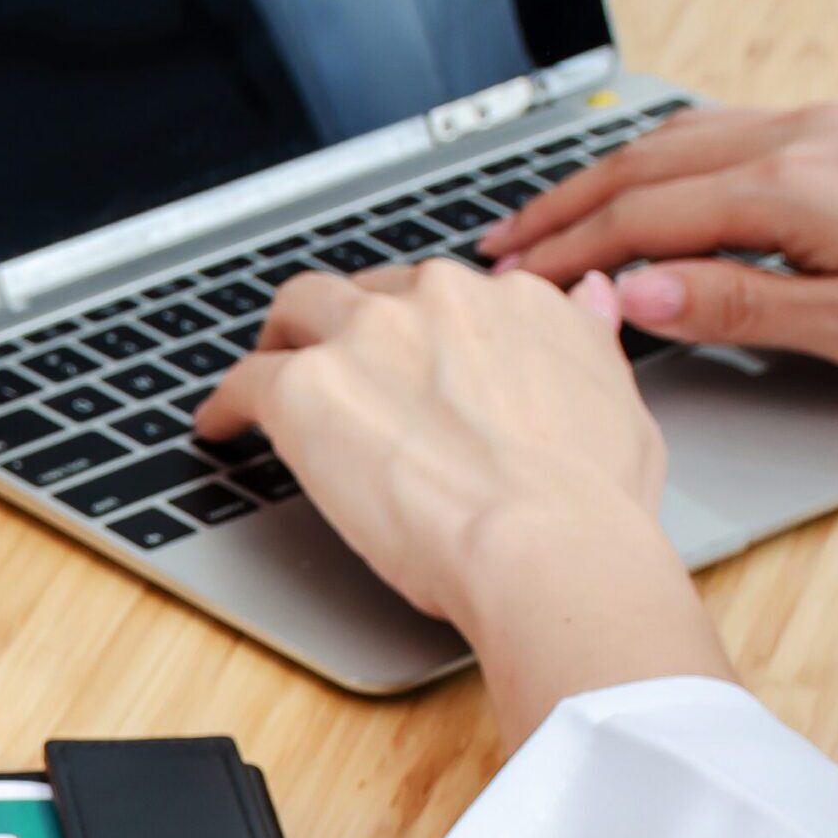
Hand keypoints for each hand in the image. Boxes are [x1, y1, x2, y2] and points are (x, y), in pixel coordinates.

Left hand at [195, 262, 730, 741]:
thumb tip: (590, 297)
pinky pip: (243, 381)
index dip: (415, 327)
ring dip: (278, 341)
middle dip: (340, 320)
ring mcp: (367, 336)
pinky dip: (225, 403)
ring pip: (296, 312)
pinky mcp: (306, 388)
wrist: (547, 546)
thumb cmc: (590, 503)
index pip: (443, 294)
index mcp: (511, 302)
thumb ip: (587, 339)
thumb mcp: (617, 401)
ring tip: (265, 376)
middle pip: (364, 291)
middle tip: (324, 358)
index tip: (402, 355)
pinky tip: (219, 428)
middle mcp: (438, 299)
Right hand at [488, 103, 837, 375]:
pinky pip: (724, 130)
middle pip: (643, 165)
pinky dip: (660, 158)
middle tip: (497, 247)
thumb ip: (739, 303)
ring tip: (551, 214)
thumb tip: (637, 292)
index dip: (564, 253)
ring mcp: (825, 126)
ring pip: (679, 139)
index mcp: (793, 188)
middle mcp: (800, 139)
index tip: (509, 285)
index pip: (642, 219)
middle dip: (559, 206)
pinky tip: (648, 181)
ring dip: (603, 177)